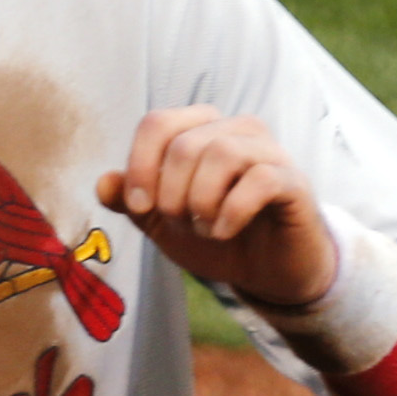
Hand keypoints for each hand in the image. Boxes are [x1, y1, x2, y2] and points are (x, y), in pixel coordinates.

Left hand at [100, 108, 340, 306]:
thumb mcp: (163, 223)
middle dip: (171, 194)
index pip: (157, 123)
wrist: (267, 272)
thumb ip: (132, 201)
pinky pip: (260, 179)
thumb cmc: (215, 235)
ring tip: (205, 228)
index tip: (140, 207)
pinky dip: (232, 211)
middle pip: (185, 143)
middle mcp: (237, 130)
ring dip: (202, 202)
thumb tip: (104, 183)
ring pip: (222, 154)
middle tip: (181, 223)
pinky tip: (225, 231)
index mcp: (202, 130)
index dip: (140, 166)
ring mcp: (269, 152)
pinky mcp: (293, 181)